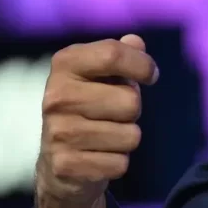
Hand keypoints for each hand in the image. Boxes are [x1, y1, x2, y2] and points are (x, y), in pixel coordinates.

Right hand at [35, 34, 158, 207]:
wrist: (57, 164)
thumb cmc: (88, 108)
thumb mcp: (99, 75)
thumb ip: (118, 55)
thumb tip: (135, 42)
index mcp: (64, 64)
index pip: (113, 54)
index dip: (142, 65)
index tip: (151, 76)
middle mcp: (56, 96)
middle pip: (130, 100)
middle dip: (133, 110)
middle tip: (113, 114)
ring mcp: (58, 132)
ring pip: (130, 135)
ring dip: (126, 138)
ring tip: (105, 137)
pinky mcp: (66, 165)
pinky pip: (120, 163)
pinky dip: (117, 163)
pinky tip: (98, 157)